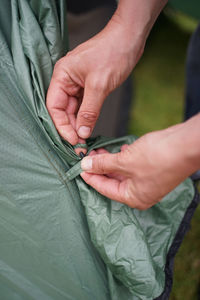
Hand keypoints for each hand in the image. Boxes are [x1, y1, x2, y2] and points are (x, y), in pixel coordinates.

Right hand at [46, 0, 165, 152]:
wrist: (129, 38)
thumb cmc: (113, 53)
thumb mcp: (99, 85)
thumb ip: (89, 111)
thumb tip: (82, 132)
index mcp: (62, 75)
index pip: (54, 106)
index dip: (61, 125)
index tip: (73, 140)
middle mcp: (66, 79)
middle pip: (62, 109)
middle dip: (70, 127)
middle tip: (80, 144)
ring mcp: (77, 83)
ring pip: (73, 109)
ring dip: (78, 124)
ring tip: (85, 139)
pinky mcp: (87, 85)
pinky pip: (83, 104)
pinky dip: (86, 116)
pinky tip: (89, 127)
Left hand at [81, 116, 199, 208]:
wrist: (185, 145)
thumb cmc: (158, 158)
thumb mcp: (125, 161)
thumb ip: (103, 164)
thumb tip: (86, 165)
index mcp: (133, 198)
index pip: (105, 190)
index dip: (91, 177)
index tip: (79, 168)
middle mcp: (141, 193)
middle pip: (113, 181)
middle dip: (100, 168)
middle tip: (87, 156)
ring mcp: (148, 181)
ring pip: (122, 172)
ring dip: (110, 161)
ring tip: (98, 150)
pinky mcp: (152, 169)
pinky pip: (132, 166)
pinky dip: (123, 158)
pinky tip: (118, 149)